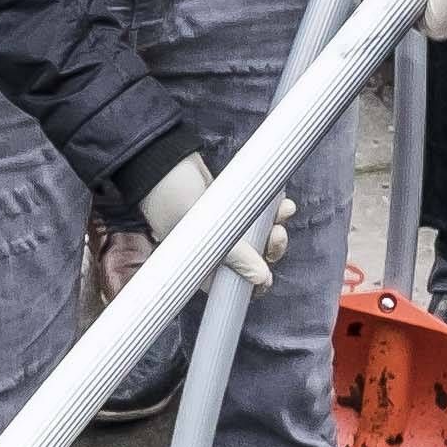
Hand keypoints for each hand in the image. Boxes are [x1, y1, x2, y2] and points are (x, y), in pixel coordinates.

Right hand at [139, 152, 290, 292]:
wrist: (163, 160)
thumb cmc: (169, 197)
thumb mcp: (200, 229)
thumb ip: (232, 254)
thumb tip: (260, 276)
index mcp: (201, 264)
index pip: (232, 286)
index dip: (255, 284)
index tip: (269, 275)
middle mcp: (214, 250)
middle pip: (253, 263)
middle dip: (271, 250)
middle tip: (276, 234)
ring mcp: (225, 228)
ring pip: (260, 239)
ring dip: (276, 229)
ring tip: (283, 212)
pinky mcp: (232, 208)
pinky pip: (259, 216)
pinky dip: (273, 211)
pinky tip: (281, 203)